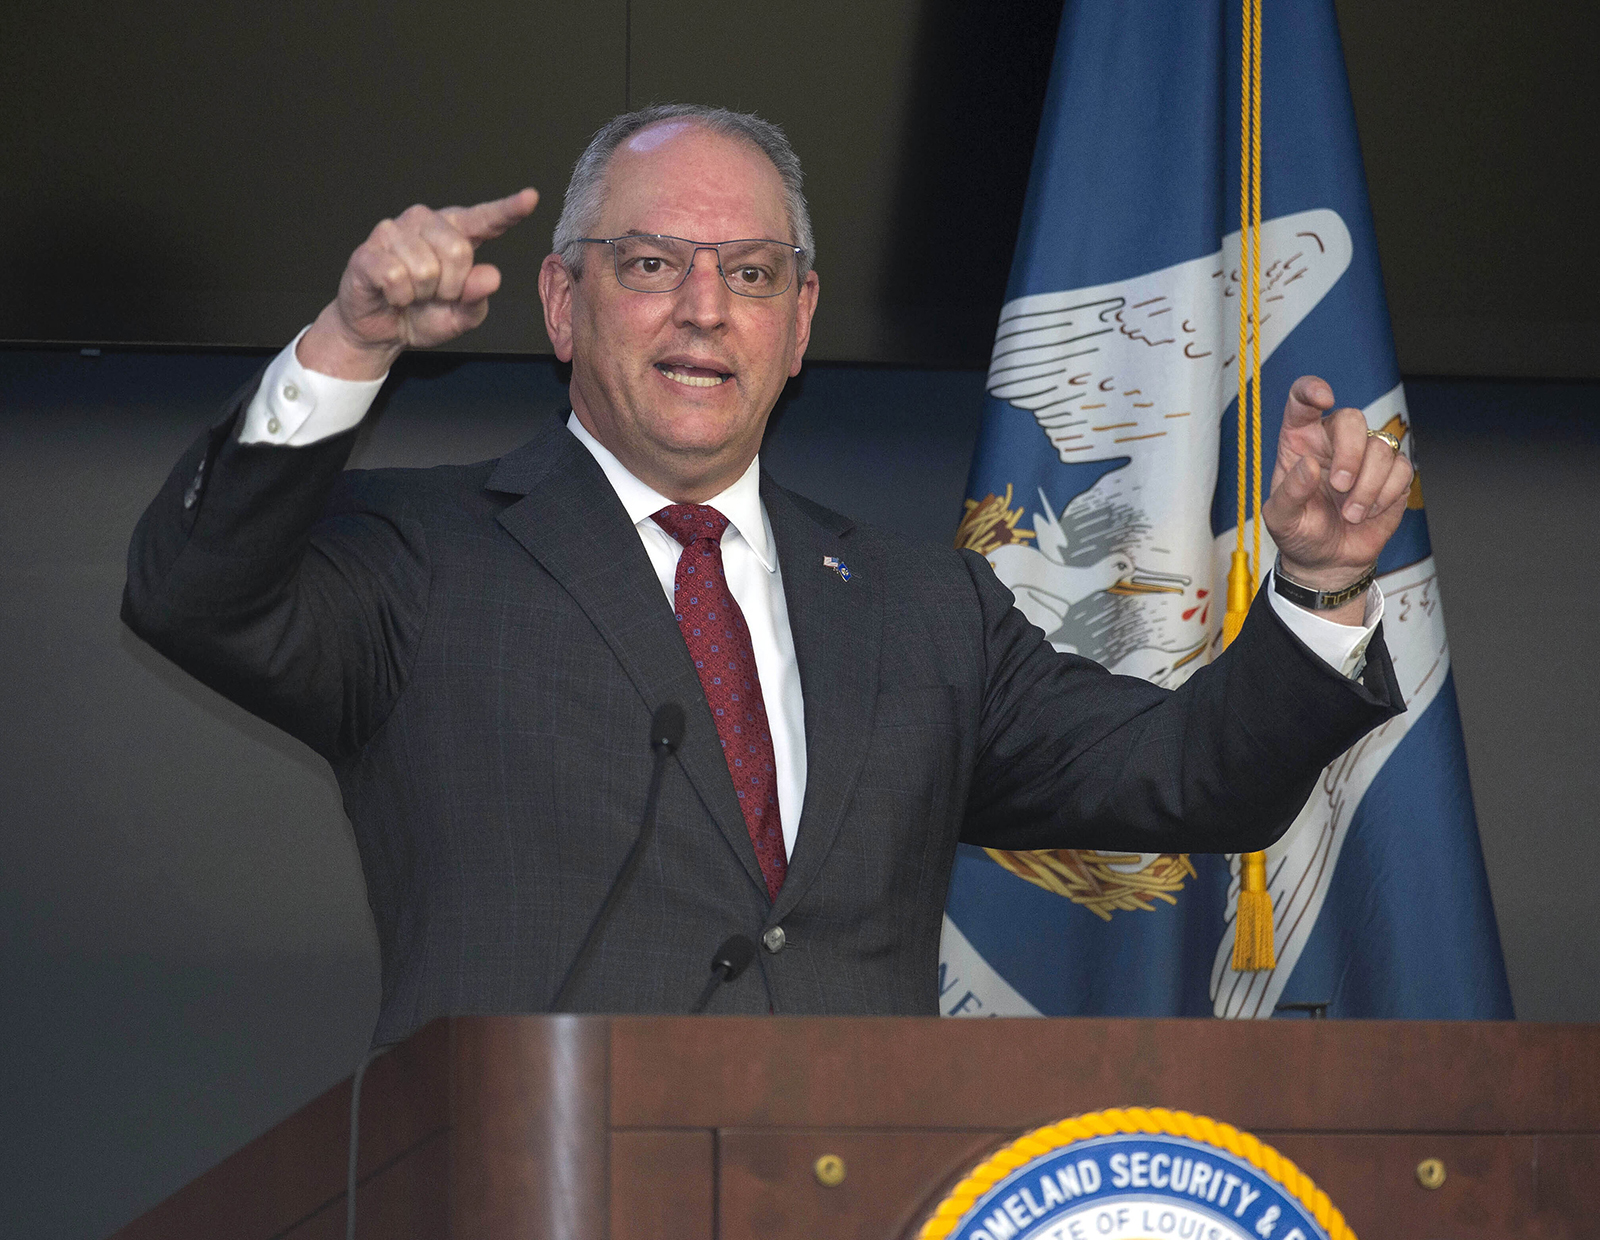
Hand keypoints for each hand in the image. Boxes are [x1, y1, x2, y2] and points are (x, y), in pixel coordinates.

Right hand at [298, 188, 539, 379]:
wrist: (381, 331)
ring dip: (422, 294)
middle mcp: (424, 223)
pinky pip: (396, 277)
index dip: (508, 210)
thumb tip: (490, 276)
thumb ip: (478, 298)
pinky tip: (393, 295)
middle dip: (450, 287)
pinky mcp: (369, 251)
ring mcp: (394, 232)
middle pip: (457, 250)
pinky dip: (400, 297)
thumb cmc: (423, 315)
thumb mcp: (461, 315)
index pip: (485, 219)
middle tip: (435, 295)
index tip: (530, 198)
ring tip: (412, 294)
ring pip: (426, 268)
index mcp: (454, 233)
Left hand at [1262, 375, 1413, 590]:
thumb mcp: (1281, 519)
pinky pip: (1401, 468)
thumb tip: (1308, 467)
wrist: (1329, 561)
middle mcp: (1333, 442)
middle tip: (1340, 486)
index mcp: (1300, 442)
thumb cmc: (1300, 533)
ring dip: (1368, 485)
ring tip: (1351, 514)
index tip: (1324, 398)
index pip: (1302, 401)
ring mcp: (1364, 455)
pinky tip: (1368, 512)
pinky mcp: (1391, 474)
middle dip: (1350, 453)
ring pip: (1381, 445)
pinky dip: (1386, 494)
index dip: (1312, 390)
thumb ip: (1289, 493)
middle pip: (1352, 418)